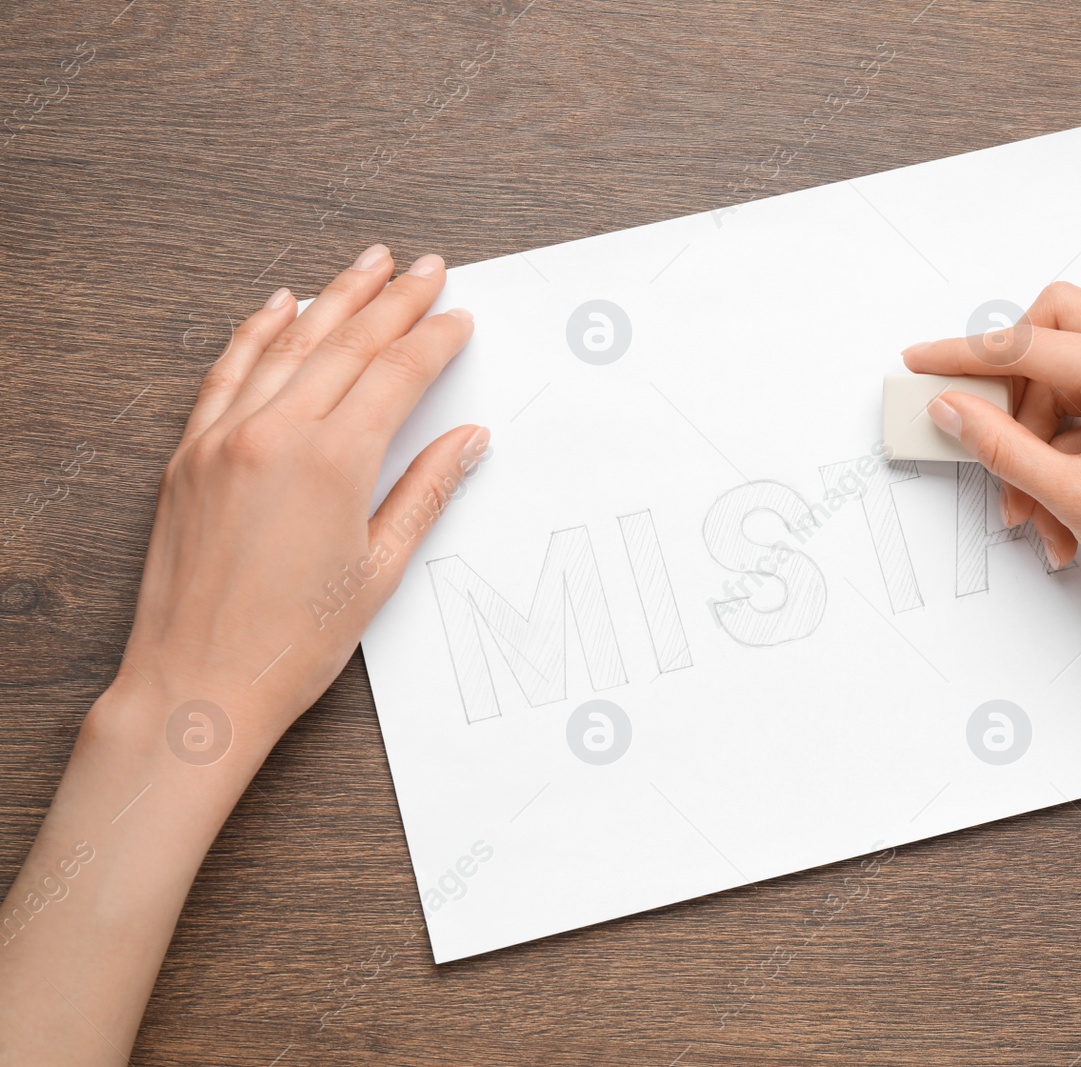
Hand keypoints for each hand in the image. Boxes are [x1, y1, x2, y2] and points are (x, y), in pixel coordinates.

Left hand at [111, 243, 486, 758]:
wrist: (197, 685)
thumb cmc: (290, 643)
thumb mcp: (379, 569)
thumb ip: (425, 490)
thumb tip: (467, 441)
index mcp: (331, 462)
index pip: (396, 375)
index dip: (434, 340)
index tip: (458, 317)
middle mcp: (273, 435)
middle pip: (346, 344)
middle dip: (394, 300)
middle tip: (427, 268)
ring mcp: (223, 440)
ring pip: (288, 343)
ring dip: (333, 297)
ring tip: (367, 263)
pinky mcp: (189, 455)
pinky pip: (227, 372)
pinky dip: (255, 331)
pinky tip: (278, 305)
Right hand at [902, 281, 1080, 638]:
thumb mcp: (1070, 496)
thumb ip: (999, 444)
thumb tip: (953, 408)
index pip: (1031, 343)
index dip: (966, 355)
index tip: (925, 360)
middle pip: (1057, 329)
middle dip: (1016, 388)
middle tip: (989, 434)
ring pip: (1077, 370)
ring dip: (1042, 434)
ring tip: (1033, 505)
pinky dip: (1072, 443)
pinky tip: (1062, 502)